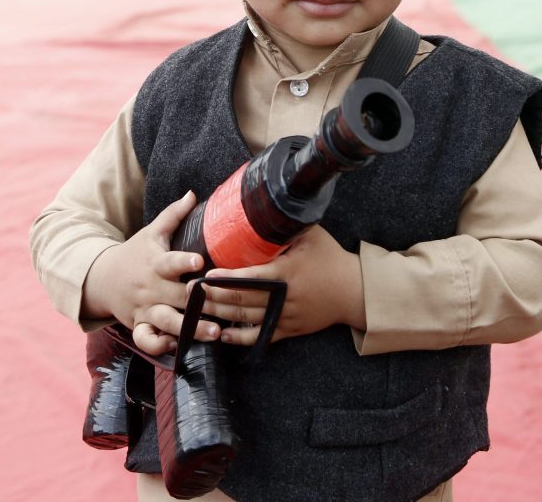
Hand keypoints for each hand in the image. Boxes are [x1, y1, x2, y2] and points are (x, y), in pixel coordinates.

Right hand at [83, 190, 220, 354]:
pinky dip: (159, 346)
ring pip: (166, 322)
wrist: (102, 278)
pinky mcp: (139, 325)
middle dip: (198, 303)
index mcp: (154, 263)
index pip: (169, 262)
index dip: (183, 262)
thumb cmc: (136, 254)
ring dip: (189, 329)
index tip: (199, 262)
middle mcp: (150, 288)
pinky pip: (147, 340)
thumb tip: (193, 193)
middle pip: (175, 297)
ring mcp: (144, 309)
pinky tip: (179, 346)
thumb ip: (173, 215)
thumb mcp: (151, 233)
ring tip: (213, 332)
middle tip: (222, 307)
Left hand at [200, 226, 363, 347]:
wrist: (352, 291)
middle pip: (241, 300)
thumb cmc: (330, 258)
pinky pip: (259, 335)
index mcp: (286, 273)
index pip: (249, 278)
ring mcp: (285, 317)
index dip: (225, 279)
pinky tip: (221, 334)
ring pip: (245, 319)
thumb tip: (263, 204)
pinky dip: (239, 337)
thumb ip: (286, 225)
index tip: (205, 276)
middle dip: (212, 296)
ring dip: (219, 314)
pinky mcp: (288, 330)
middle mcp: (283, 298)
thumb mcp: (311, 236)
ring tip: (196, 308)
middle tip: (189, 291)